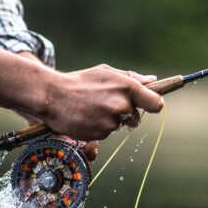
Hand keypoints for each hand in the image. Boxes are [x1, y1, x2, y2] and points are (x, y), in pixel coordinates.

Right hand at [39, 64, 163, 140]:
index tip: (149, 104)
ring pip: (119, 125)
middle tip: (106, 103)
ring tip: (92, 108)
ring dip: (110, 120)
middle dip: (125, 113)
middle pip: (135, 118)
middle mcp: (121, 106)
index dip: (153, 105)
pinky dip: (98, 127)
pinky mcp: (99, 135)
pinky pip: (106, 133)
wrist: (52, 96)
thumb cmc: (81, 81)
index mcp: (127, 88)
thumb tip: (153, 81)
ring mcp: (110, 122)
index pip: (155, 103)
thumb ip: (131, 78)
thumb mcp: (106, 72)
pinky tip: (86, 117)